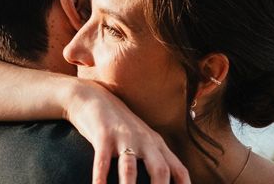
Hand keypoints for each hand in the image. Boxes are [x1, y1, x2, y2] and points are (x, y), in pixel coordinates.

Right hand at [64, 80, 190, 183]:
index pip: (179, 170)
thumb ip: (155, 160)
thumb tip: (163, 182)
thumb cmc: (120, 126)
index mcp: (157, 145)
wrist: (95, 98)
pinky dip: (100, 178)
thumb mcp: (142, 140)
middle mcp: (144, 141)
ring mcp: (124, 137)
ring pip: (129, 167)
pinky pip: (102, 160)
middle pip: (160, 169)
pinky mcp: (103, 135)